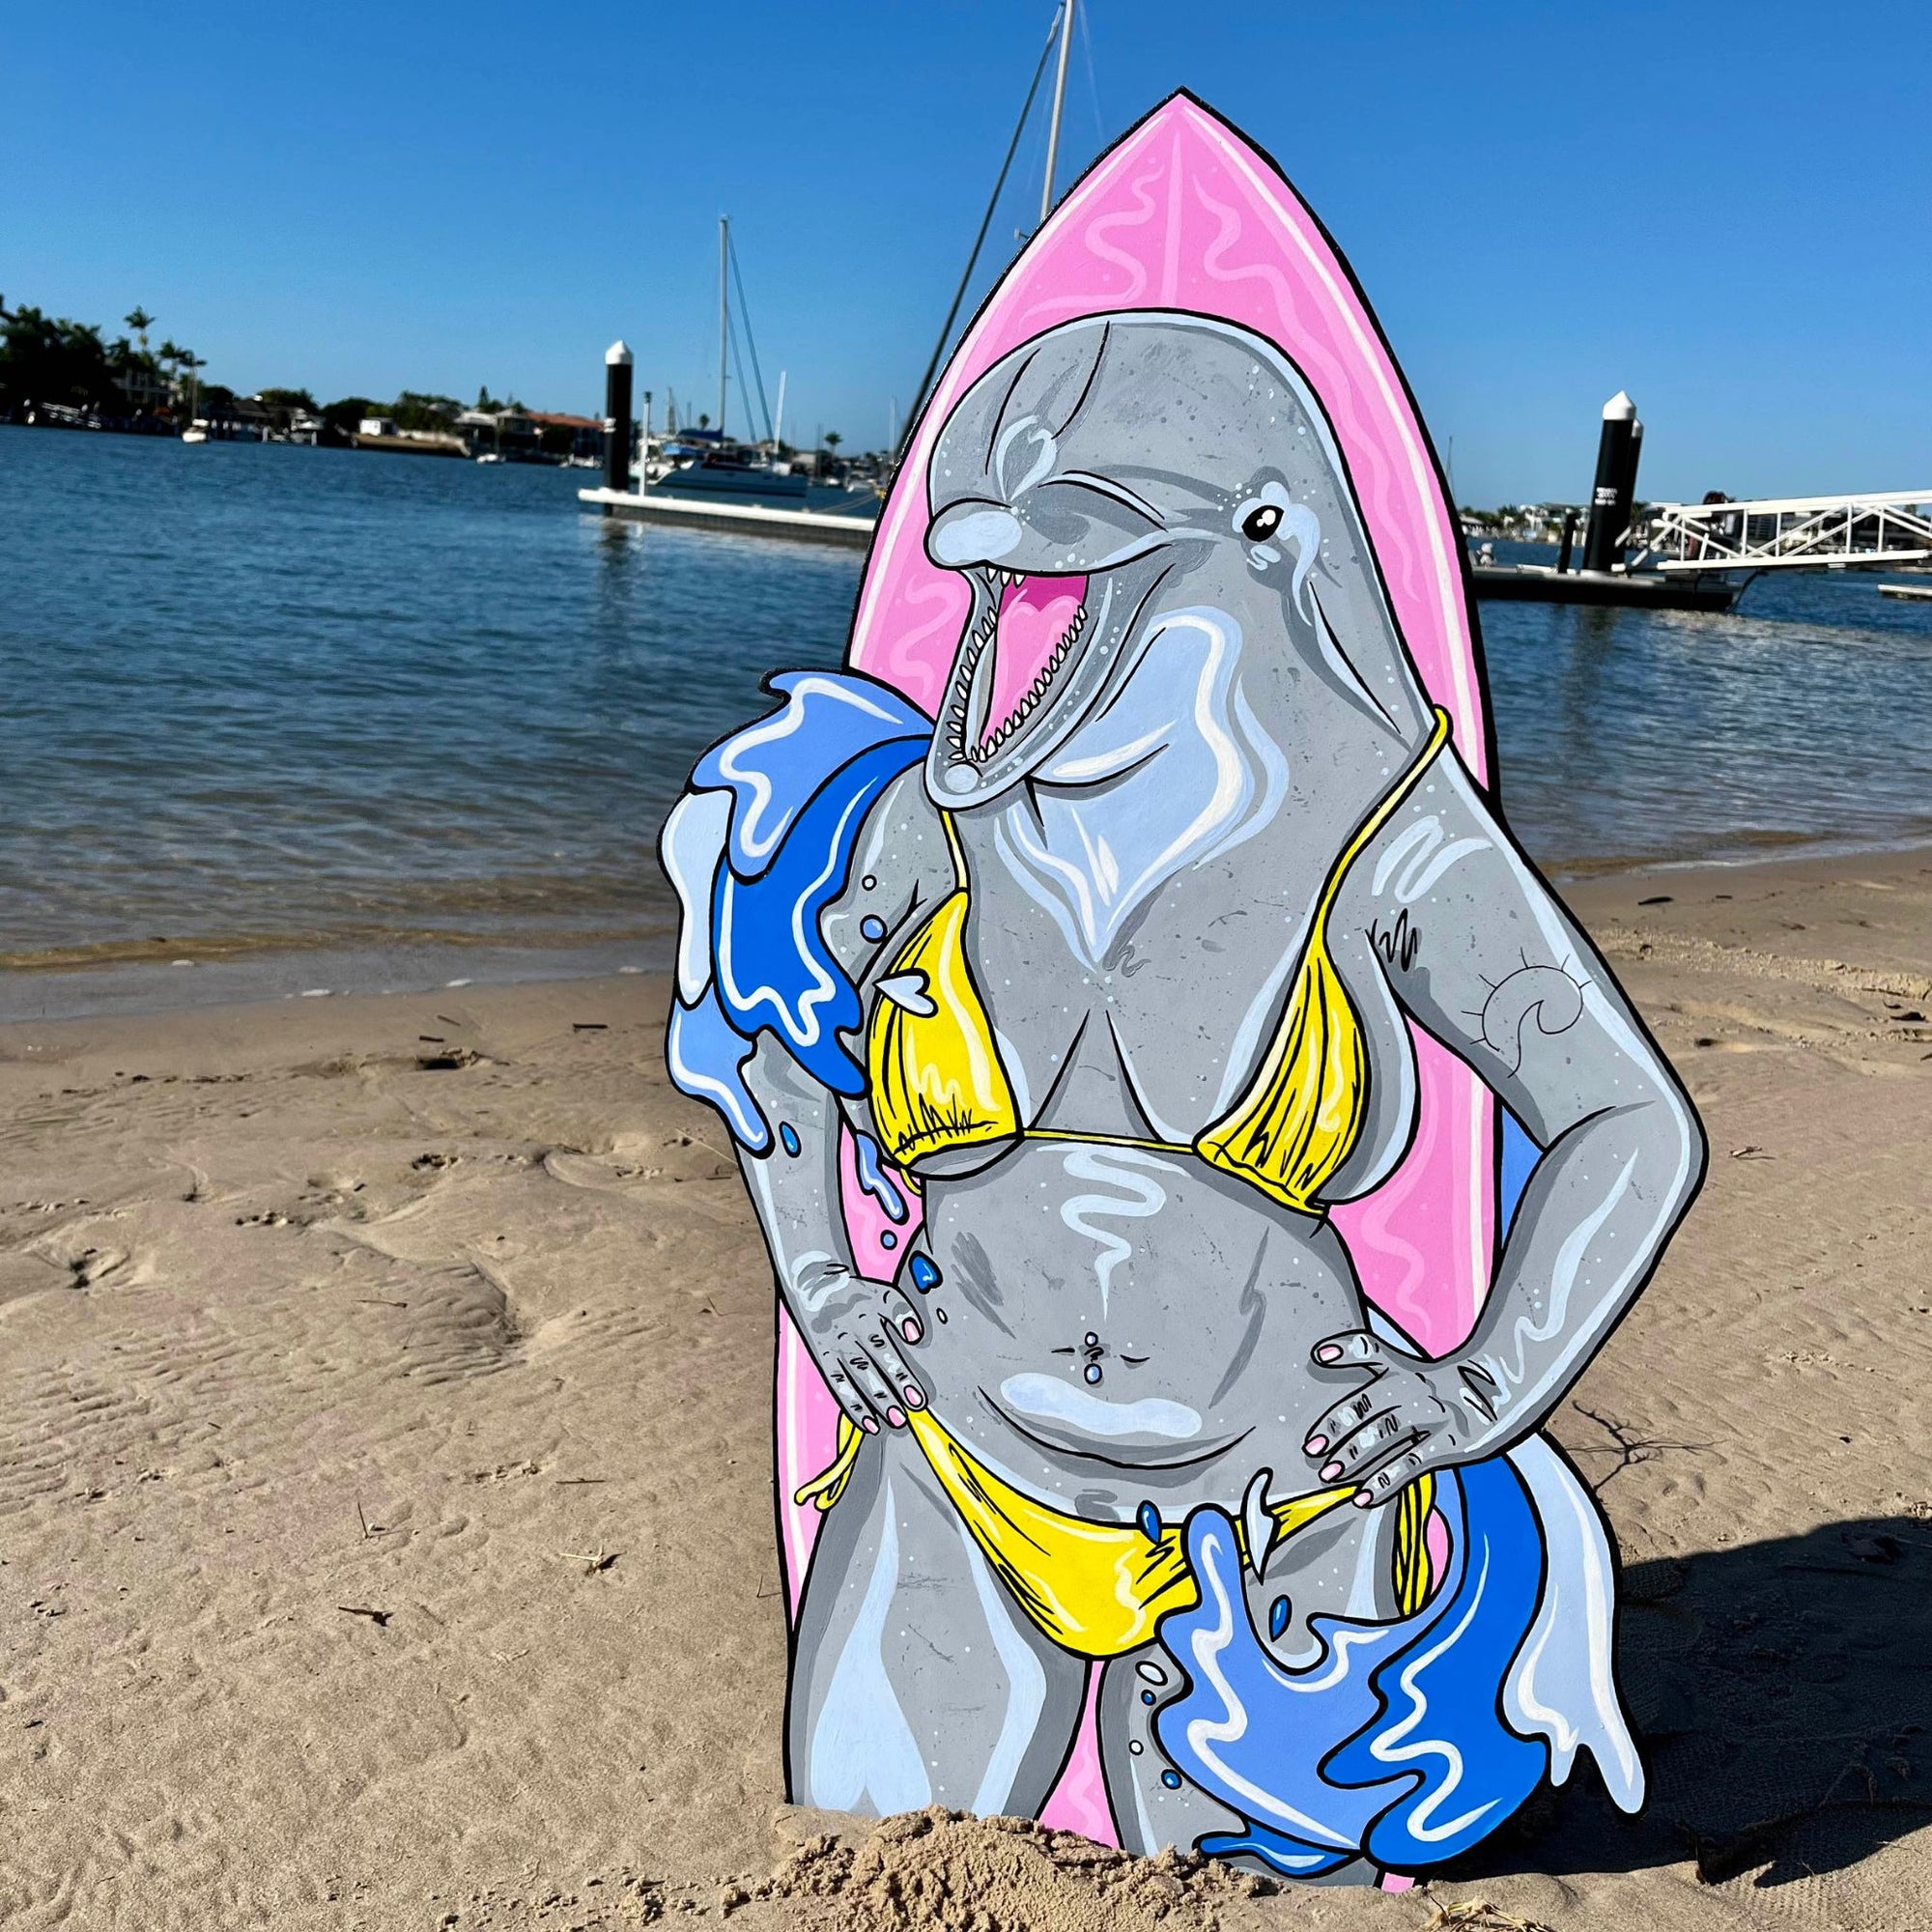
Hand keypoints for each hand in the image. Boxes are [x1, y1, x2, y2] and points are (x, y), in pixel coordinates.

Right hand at [792, 1262, 928, 1433]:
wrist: (815, 1288)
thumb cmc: (857, 1294)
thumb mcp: (881, 1292)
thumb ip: (901, 1309)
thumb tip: (915, 1335)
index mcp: (865, 1318)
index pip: (884, 1350)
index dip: (901, 1375)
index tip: (917, 1396)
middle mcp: (848, 1336)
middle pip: (869, 1369)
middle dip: (888, 1394)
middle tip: (906, 1415)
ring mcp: (834, 1350)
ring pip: (854, 1380)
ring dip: (873, 1403)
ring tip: (891, 1422)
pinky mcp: (823, 1360)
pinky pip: (838, 1386)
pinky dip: (853, 1406)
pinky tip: (868, 1423)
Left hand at [1301, 1330, 1496, 1506]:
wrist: (1505, 1393)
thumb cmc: (1444, 1383)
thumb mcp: (1409, 1364)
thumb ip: (1367, 1356)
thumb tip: (1318, 1351)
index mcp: (1404, 1367)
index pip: (1371, 1349)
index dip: (1345, 1351)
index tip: (1317, 1356)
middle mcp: (1417, 1387)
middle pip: (1372, 1403)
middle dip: (1339, 1427)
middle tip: (1313, 1449)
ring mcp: (1436, 1414)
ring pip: (1388, 1434)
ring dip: (1356, 1455)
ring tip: (1331, 1474)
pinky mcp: (1454, 1444)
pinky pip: (1413, 1464)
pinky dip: (1385, 1480)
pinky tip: (1364, 1496)